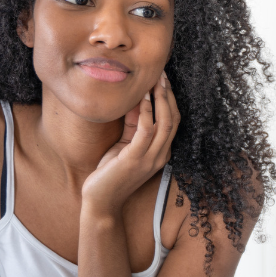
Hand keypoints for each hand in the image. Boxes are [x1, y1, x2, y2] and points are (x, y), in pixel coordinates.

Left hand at [81, 71, 179, 215]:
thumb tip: (135, 100)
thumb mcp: (124, 145)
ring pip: (165, 122)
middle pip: (174, 119)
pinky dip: (146, 111)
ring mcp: (151, 158)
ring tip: (156, 80)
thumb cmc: (110, 174)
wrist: (101, 202)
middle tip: (163, 74)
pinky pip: (146, 130)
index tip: (163, 80)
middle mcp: (161, 155)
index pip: (174, 122)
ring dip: (161, 98)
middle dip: (169, 94)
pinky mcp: (136, 159)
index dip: (171, 100)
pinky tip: (141, 97)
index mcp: (160, 152)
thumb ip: (132, 126)